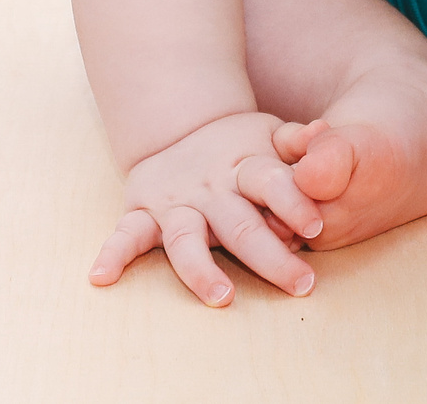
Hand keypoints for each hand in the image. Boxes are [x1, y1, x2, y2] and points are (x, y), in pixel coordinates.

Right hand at [91, 109, 326, 305]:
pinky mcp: (142, 213)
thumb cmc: (242, 147)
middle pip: (240, 224)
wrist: (180, 127)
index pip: (272, 183)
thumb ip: (299, 143)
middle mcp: (210, 188)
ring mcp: (175, 202)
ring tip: (223, 298)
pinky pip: (125, 235)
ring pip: (186, 238)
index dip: (294, 204)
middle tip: (300, 283)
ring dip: (202, 270)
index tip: (316, 229)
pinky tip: (101, 277)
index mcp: (246, 167)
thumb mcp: (272, 136)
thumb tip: (325, 133)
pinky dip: (112, 254)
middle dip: (270, 256)